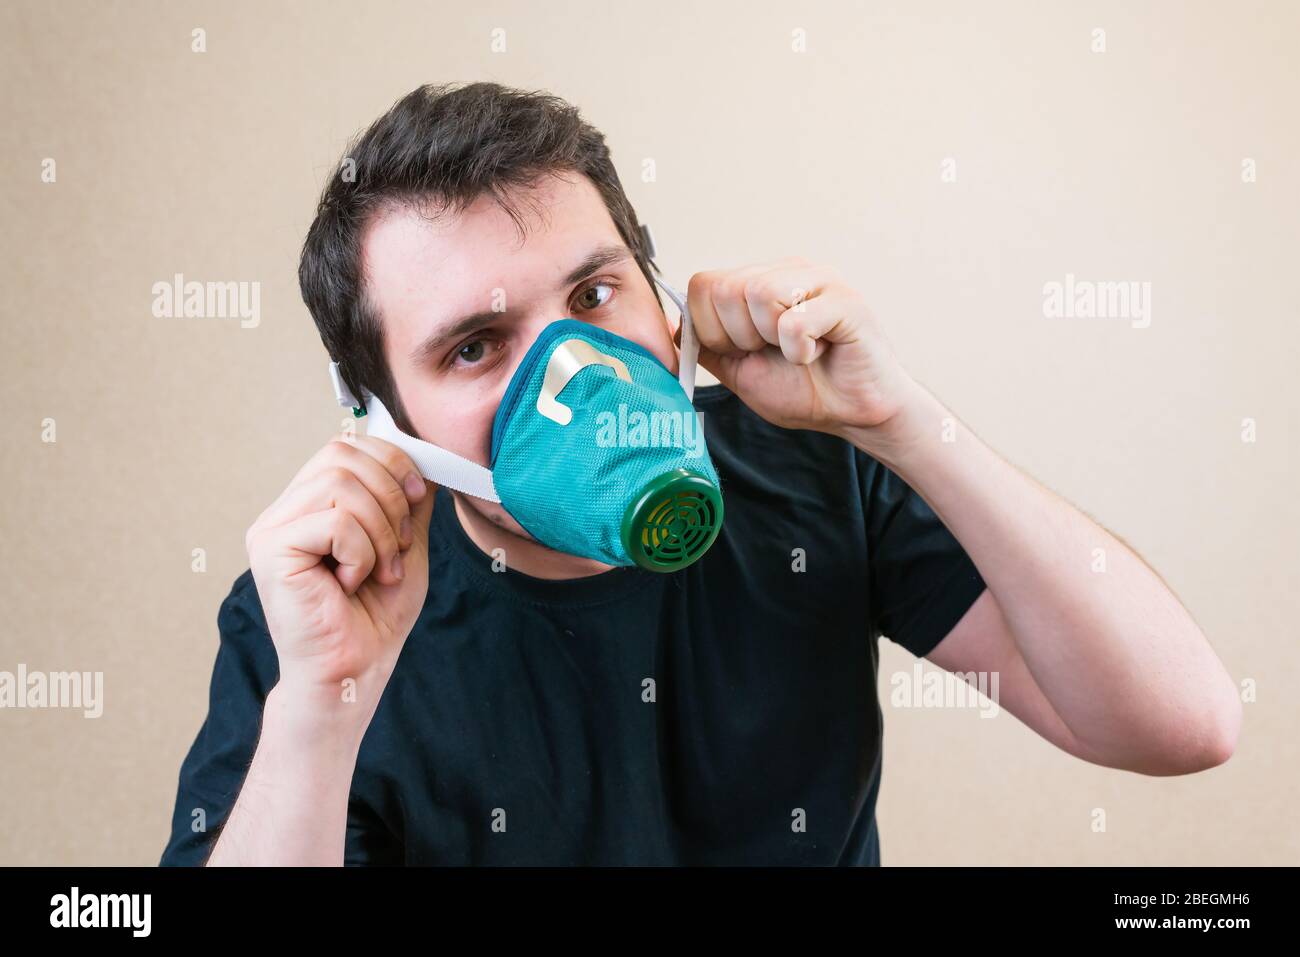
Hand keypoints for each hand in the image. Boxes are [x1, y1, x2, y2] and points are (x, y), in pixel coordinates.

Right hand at [244, 434, 436, 709]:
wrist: (354, 671)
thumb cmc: (374, 616)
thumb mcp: (404, 544)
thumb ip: (408, 501)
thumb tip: (424, 459)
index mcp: (310, 504)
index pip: (346, 446)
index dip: (391, 461)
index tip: (419, 497)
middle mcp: (284, 511)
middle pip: (342, 454)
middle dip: (391, 495)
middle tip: (401, 545)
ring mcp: (271, 529)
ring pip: (341, 486)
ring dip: (380, 530)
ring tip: (380, 571)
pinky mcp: (271, 552)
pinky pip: (334, 523)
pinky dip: (361, 553)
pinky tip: (352, 583)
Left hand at [684, 257, 915, 439]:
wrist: (854, 414)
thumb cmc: (805, 391)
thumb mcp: (739, 371)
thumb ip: (705, 346)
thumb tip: (666, 325)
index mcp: (757, 283)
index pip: (702, 285)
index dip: (711, 329)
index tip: (742, 351)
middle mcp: (785, 271)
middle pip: (725, 287)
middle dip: (738, 336)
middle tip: (772, 352)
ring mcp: (817, 280)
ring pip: (759, 294)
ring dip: (770, 339)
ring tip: (796, 351)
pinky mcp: (845, 299)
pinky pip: (796, 319)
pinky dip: (799, 350)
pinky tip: (817, 353)